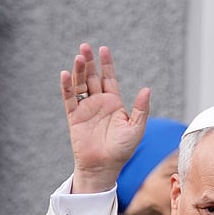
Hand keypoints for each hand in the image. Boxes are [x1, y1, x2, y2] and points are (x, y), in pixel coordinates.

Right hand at [61, 43, 150, 193]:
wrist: (104, 167)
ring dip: (78, 70)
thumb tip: (147, 89)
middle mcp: (98, 103)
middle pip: (91, 77)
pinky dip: (67, 87)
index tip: (103, 49)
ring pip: (80, 84)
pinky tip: (66, 74)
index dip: (106, 64)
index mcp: (114, 103)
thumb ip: (141, 109)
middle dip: (88, 62)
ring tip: (78, 56)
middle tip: (85, 47)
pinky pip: (69, 99)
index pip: (108, 78)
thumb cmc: (122, 150)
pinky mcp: (74, 117)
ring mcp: (85, 109)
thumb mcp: (136, 128)